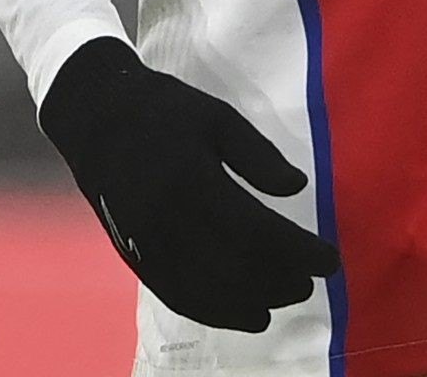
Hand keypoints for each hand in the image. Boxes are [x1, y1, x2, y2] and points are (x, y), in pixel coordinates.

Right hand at [38, 36, 340, 332]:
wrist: (95, 117)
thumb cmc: (164, 111)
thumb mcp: (216, 117)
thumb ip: (257, 155)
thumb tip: (298, 187)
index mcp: (194, 180)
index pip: (259, 230)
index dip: (299, 251)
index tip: (330, 258)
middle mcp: (170, 221)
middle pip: (237, 267)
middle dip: (281, 279)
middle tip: (311, 281)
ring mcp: (150, 245)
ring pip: (210, 291)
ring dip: (254, 301)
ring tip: (284, 299)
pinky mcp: (136, 258)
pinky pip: (180, 297)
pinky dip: (217, 312)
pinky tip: (245, 314)